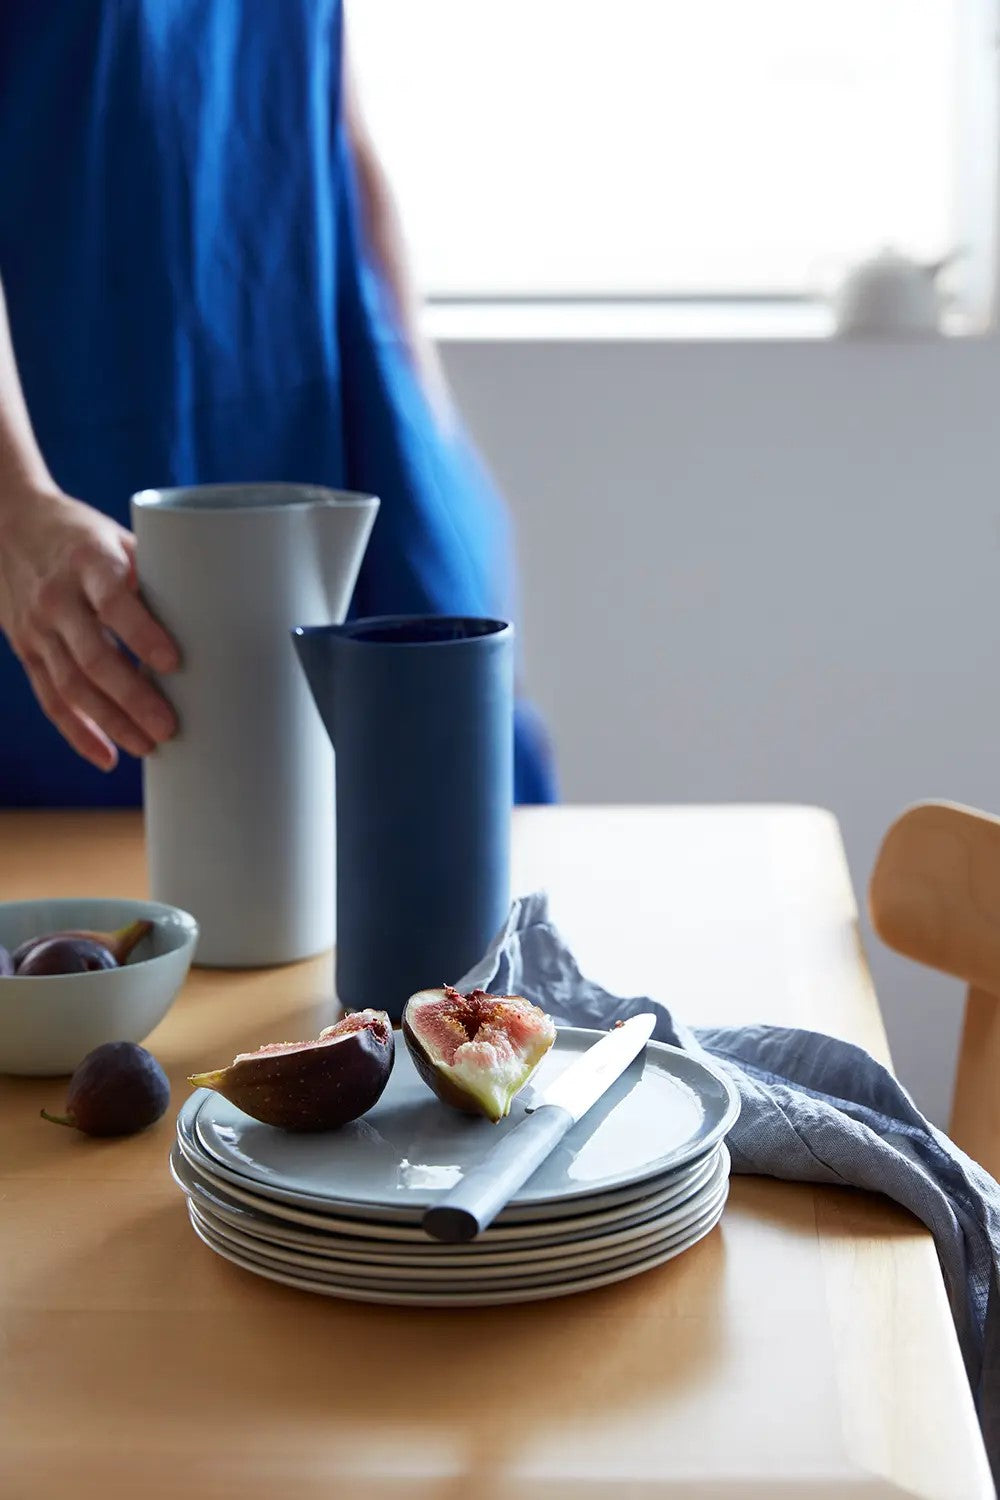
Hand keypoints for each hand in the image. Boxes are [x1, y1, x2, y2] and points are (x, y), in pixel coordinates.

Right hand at [0, 485, 179, 769]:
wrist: (6, 523)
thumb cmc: (81, 535)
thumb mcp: (116, 537)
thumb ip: (155, 572)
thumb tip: (218, 606)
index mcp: (88, 562)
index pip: (116, 601)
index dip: (144, 634)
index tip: (175, 663)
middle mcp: (58, 597)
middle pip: (94, 657)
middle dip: (133, 698)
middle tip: (169, 728)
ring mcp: (38, 628)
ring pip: (72, 686)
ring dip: (111, 722)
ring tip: (148, 746)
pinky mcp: (26, 650)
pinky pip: (50, 698)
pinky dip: (78, 732)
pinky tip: (107, 756)